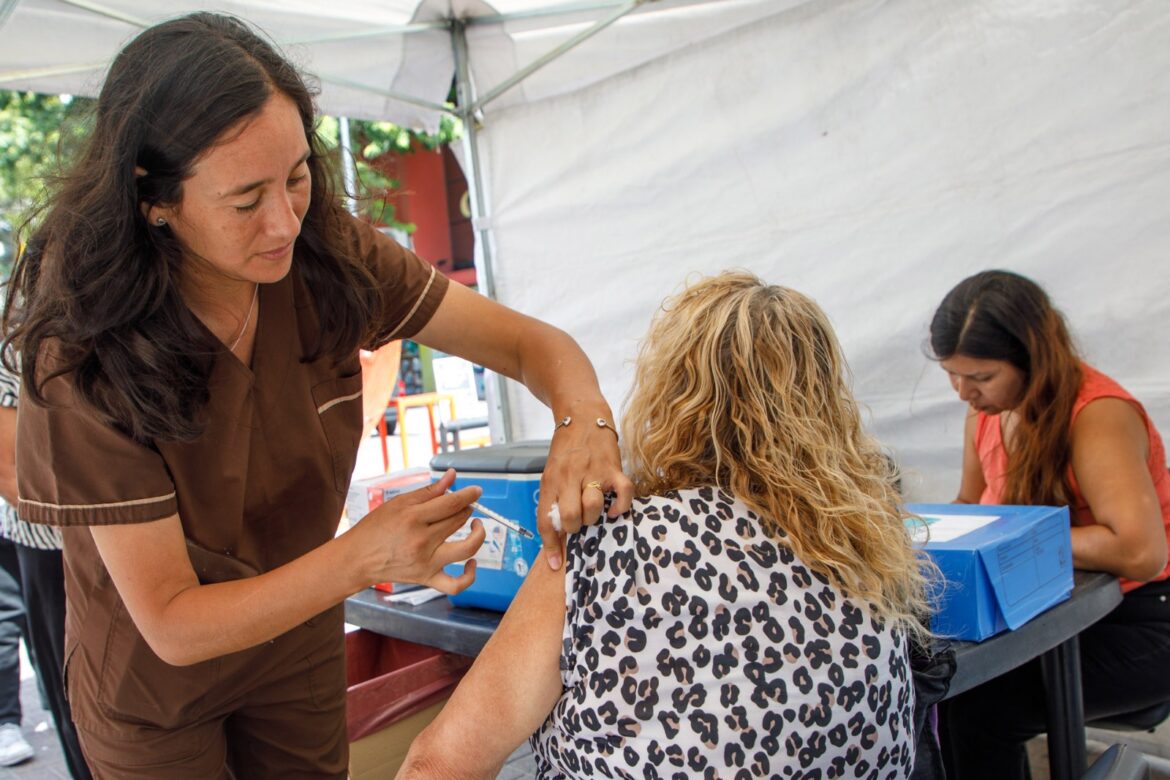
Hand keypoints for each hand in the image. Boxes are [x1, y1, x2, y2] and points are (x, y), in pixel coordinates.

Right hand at [351, 469, 486, 592]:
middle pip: (459, 521)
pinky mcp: (427, 579)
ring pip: (466, 549)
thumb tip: (452, 476)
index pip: (452, 503)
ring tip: (476, 526)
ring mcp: (426, 562)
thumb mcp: (398, 503)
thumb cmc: (376, 528)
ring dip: (478, 534)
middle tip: (463, 505)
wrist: (357, 559)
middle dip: (467, 508)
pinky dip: (469, 575)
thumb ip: (429, 491)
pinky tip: (471, 562)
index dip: (469, 494)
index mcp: (413, 518)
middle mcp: (422, 541)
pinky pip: (456, 584)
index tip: (476, 491)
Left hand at [536, 415, 633, 569]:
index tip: (555, 564)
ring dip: (593, 517)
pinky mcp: (613, 468)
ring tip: (594, 512)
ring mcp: (592, 472)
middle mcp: (569, 478)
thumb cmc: (566, 451)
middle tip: (578, 523)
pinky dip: (621, 505)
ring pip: (592, 506)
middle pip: (567, 517)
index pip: (545, 520)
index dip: (549, 546)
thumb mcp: (552, 474)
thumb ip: (554, 501)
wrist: (581, 417)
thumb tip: (558, 535)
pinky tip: (616, 509)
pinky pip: (623, 492)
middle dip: (573, 528)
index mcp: (550, 481)